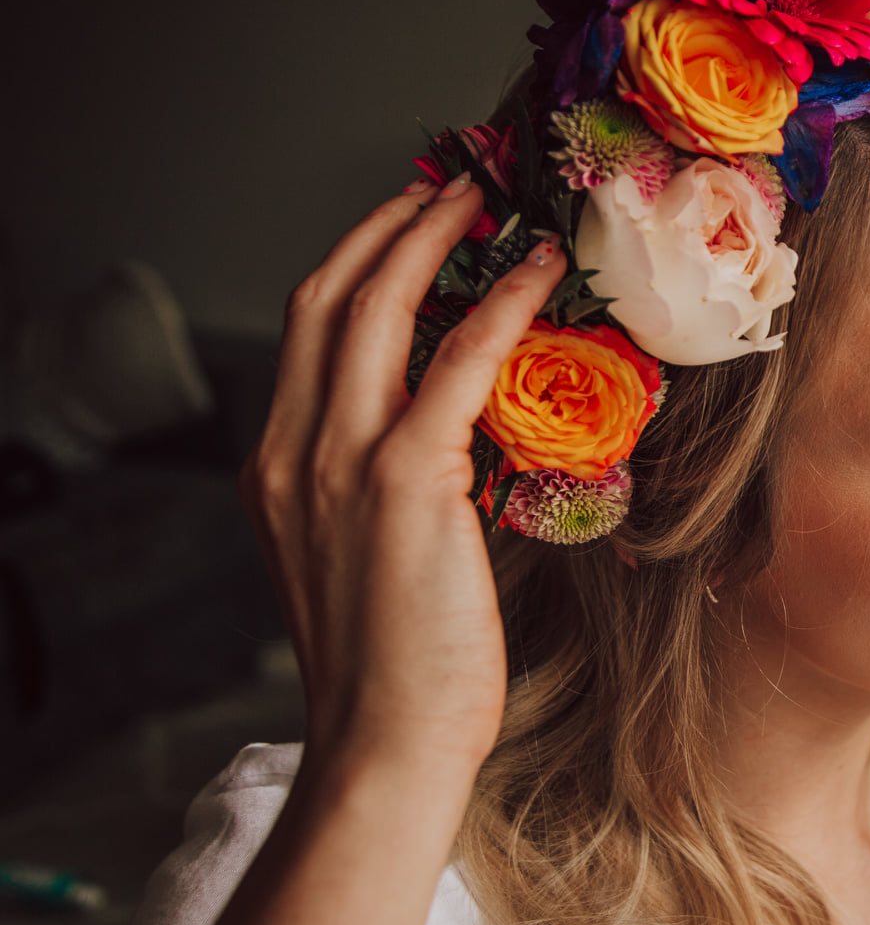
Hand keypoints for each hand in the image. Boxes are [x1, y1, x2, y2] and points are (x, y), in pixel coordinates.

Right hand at [241, 173, 568, 779]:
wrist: (387, 745)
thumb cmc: (400, 669)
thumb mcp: (369, 560)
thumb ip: (390, 490)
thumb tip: (459, 439)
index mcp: (276, 468)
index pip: (310, 330)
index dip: (361, 260)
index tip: (412, 221)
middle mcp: (291, 451)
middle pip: (330, 295)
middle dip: (390, 224)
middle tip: (451, 179)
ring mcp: (337, 462)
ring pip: (376, 307)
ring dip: (433, 237)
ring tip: (488, 197)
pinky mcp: (402, 480)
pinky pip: (455, 362)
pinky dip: (498, 303)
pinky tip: (538, 271)